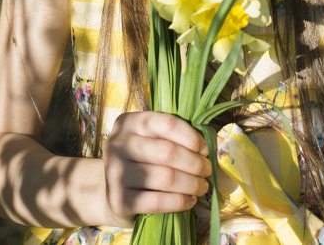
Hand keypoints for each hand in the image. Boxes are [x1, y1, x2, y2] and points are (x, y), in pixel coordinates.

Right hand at [103, 111, 210, 225]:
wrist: (111, 190)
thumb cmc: (140, 159)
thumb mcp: (149, 139)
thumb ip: (173, 136)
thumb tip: (212, 143)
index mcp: (129, 122)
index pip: (166, 123)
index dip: (190, 136)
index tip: (205, 148)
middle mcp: (117, 144)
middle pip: (167, 152)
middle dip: (194, 162)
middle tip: (206, 170)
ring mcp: (115, 173)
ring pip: (165, 177)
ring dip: (191, 183)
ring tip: (203, 186)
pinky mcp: (118, 200)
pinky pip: (157, 201)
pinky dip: (179, 202)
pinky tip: (190, 201)